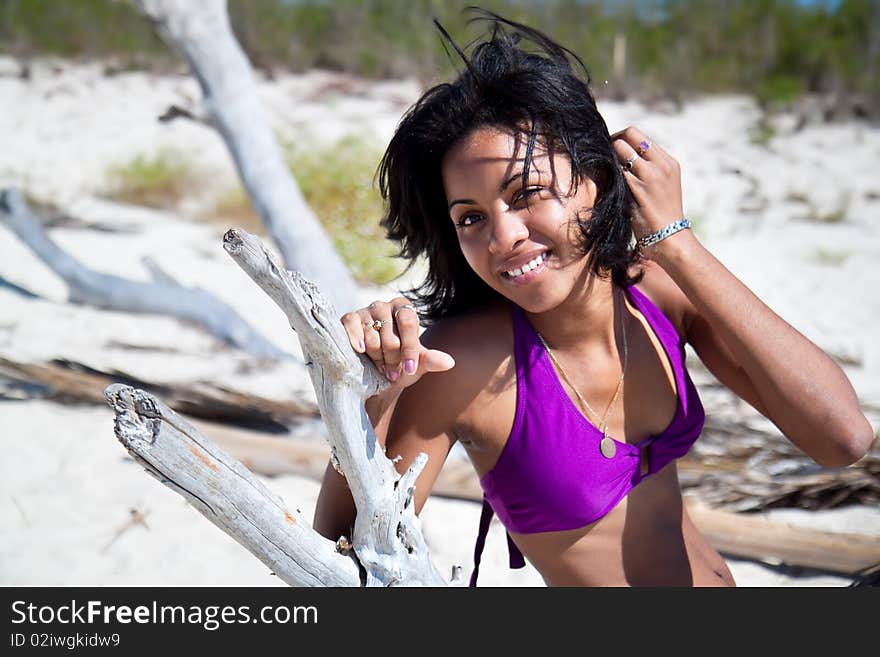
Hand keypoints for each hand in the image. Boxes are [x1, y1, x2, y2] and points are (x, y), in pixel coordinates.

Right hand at [340, 297, 454, 388]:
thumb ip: (431, 360)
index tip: (410, 369)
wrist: (374, 374)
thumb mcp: (417, 364)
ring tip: (380, 367)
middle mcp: (385, 305)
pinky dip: (356, 338)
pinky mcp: (350, 318)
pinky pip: (352, 324)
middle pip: (390, 335)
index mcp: (405, 309)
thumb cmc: (399, 365)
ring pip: (372, 336)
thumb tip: (449, 362)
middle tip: (392, 372)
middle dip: (392, 359)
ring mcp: (366, 310)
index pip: (409, 324)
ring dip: (376, 358)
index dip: (409, 348)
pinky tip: (360, 350)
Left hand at [610, 126, 684, 249]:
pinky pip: (617, 170)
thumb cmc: (660, 216)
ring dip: (609, 157)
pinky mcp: (639, 188)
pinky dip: (608, 172)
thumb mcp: (660, 186)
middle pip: (629, 135)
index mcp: (668, 162)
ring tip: (604, 170)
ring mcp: (651, 175)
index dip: (621, 138)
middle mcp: (662, 164)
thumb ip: (646, 169)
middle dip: (612, 142)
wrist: (670, 238)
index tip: (611, 149)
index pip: (639, 135)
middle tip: (602, 155)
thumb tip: (619, 155)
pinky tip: (605, 181)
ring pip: (621, 149)